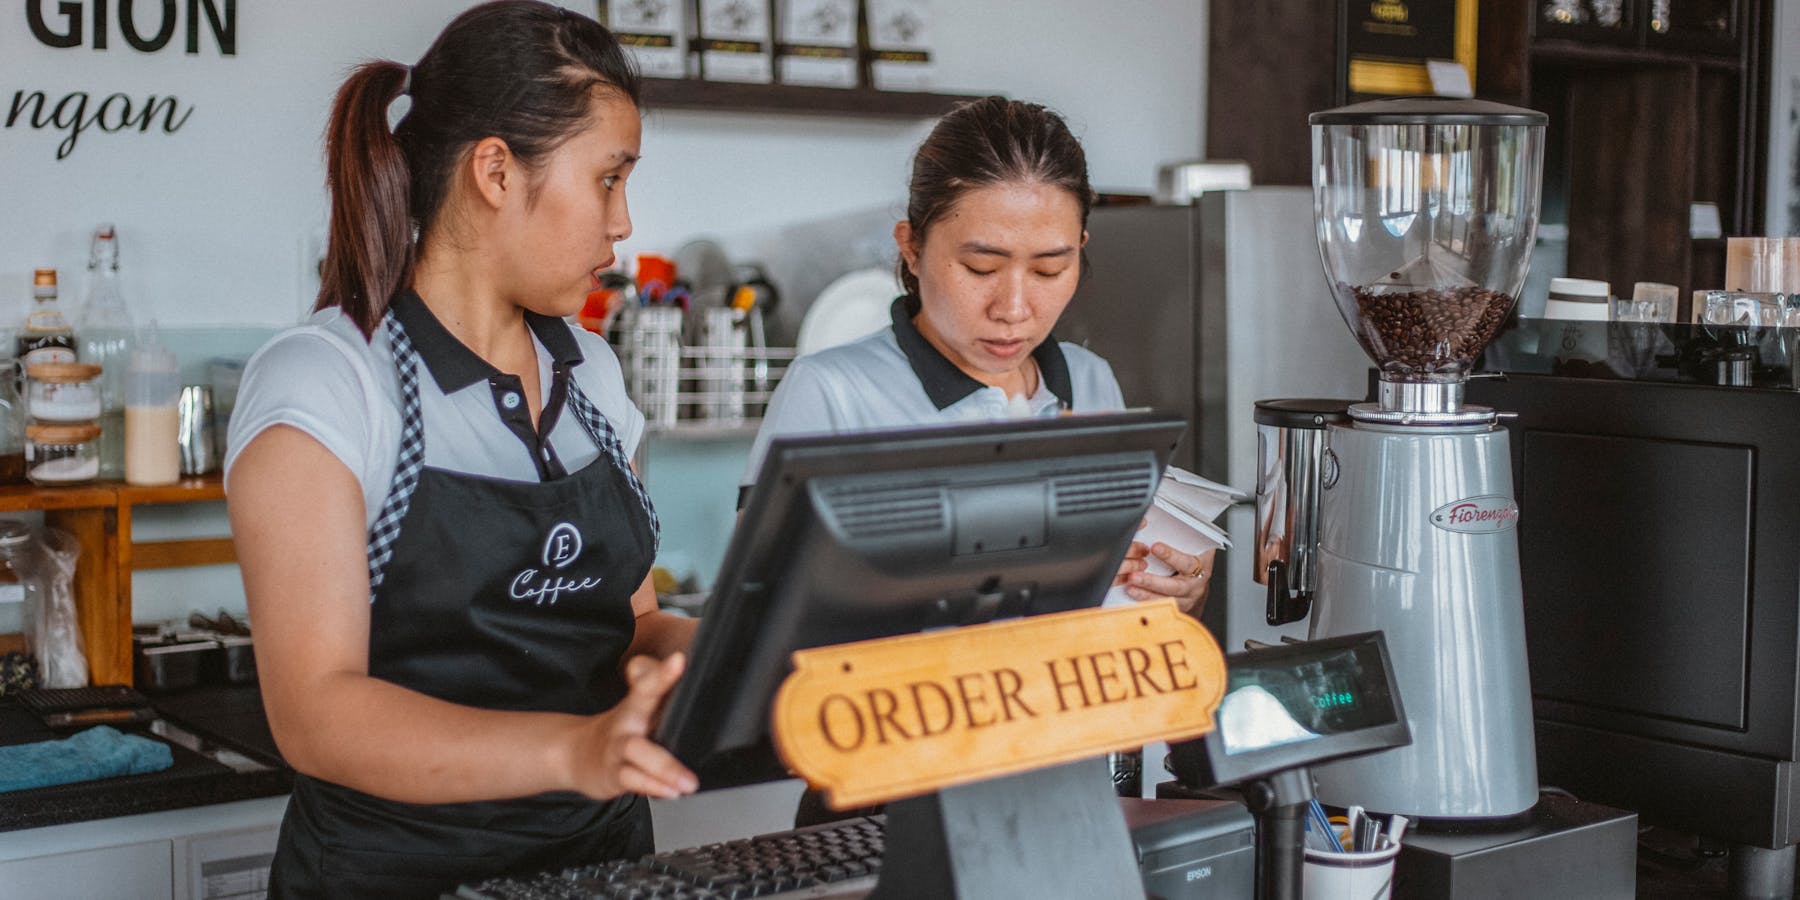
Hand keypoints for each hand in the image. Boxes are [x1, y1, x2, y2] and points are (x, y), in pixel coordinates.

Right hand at [566, 653, 698, 800]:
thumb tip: (680, 668)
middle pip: (639, 701)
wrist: (575, 755)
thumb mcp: (637, 707)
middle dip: (659, 696)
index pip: (649, 682)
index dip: (663, 671)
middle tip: (682, 688)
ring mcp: (617, 748)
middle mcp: (625, 721)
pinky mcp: (613, 775)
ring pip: (638, 751)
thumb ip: (658, 690)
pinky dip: (653, 787)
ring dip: (666, 767)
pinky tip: (672, 792)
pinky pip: (633, 780)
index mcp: (635, 704)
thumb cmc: (619, 731)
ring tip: (689, 782)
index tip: (678, 660)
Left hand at [1120, 544, 1215, 614]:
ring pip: (1167, 600)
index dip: (1171, 555)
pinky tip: (1134, 597)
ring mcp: (1187, 599)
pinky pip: (1162, 608)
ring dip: (1146, 594)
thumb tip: (1153, 522)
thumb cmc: (1193, 556)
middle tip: (1134, 576)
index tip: (1154, 547)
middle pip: (1175, 586)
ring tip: (1130, 587)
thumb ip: (1179, 538)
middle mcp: (1195, 584)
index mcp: (1202, 565)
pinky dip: (1146, 603)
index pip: (1187, 562)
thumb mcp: (1192, 546)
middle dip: (1152, 582)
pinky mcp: (1178, 608)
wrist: (1200, 578)